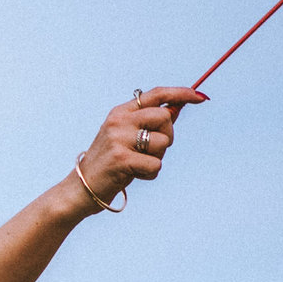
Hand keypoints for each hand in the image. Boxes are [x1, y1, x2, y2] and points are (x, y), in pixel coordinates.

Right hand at [78, 86, 204, 206]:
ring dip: (158, 158)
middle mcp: (118, 121)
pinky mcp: (121, 159)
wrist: (81, 188)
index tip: (200, 96)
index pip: (156, 95)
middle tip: (152, 151)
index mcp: (120, 112)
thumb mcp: (128, 137)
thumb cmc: (111, 162)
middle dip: (168, 135)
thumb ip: (151, 123)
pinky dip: (150, 175)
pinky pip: (156, 165)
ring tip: (138, 164)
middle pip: (164, 117)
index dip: (180, 93)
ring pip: (163, 142)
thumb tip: (179, 107)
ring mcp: (118, 139)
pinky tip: (134, 176)